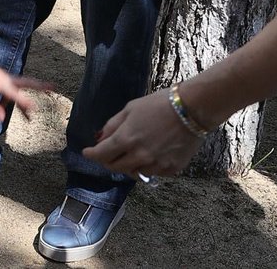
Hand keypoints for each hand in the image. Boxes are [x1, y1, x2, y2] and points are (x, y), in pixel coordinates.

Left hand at [0, 56, 52, 122]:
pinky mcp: (6, 80)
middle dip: (41, 85)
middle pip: (27, 83)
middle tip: (54, 86)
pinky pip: (15, 91)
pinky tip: (24, 114)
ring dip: (37, 89)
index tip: (34, 107)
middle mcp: (7, 80)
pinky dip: (19, 100)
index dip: (24, 102)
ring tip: (51, 91)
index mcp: (1, 84)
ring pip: (25, 85)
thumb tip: (2, 120)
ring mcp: (8, 79)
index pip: (15, 95)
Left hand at [84, 91, 200, 176]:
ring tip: (129, 153)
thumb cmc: (158, 105)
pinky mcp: (171, 169)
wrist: (190, 110)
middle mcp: (139, 155)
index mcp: (126, 139)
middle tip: (106, 154)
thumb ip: (113, 126)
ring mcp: (156, 164)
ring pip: (133, 172)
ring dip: (127, 165)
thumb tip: (100, 139)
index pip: (101, 154)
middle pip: (115, 167)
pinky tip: (149, 155)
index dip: (91, 154)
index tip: (86, 153)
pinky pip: (152, 173)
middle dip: (107, 161)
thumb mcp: (130, 109)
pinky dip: (146, 167)